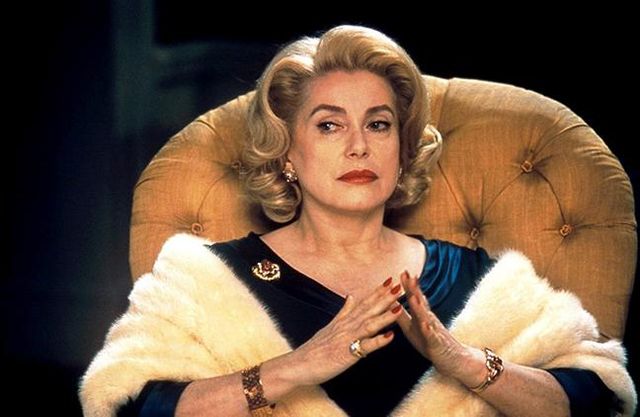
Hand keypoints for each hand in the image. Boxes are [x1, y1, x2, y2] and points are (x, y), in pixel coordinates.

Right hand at [288, 278, 403, 385]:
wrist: (298, 364)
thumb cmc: (315, 349)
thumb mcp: (330, 326)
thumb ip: (343, 312)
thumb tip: (351, 296)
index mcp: (345, 320)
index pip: (364, 302)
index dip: (378, 291)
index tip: (390, 279)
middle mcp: (347, 326)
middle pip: (369, 309)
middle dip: (385, 298)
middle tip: (400, 285)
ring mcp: (347, 339)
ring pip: (369, 324)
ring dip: (385, 315)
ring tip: (399, 306)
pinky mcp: (347, 354)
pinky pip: (365, 347)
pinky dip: (378, 341)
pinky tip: (390, 336)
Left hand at [396, 271, 481, 381]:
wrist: (453, 360)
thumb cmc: (429, 343)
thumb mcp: (412, 327)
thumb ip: (402, 315)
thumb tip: (390, 302)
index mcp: (421, 316)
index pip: (415, 297)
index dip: (408, 286)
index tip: (402, 272)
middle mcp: (429, 319)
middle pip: (421, 302)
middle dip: (414, 289)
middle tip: (408, 275)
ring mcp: (434, 331)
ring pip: (426, 317)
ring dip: (420, 307)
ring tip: (414, 296)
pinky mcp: (436, 344)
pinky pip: (432, 336)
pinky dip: (428, 330)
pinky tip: (425, 324)